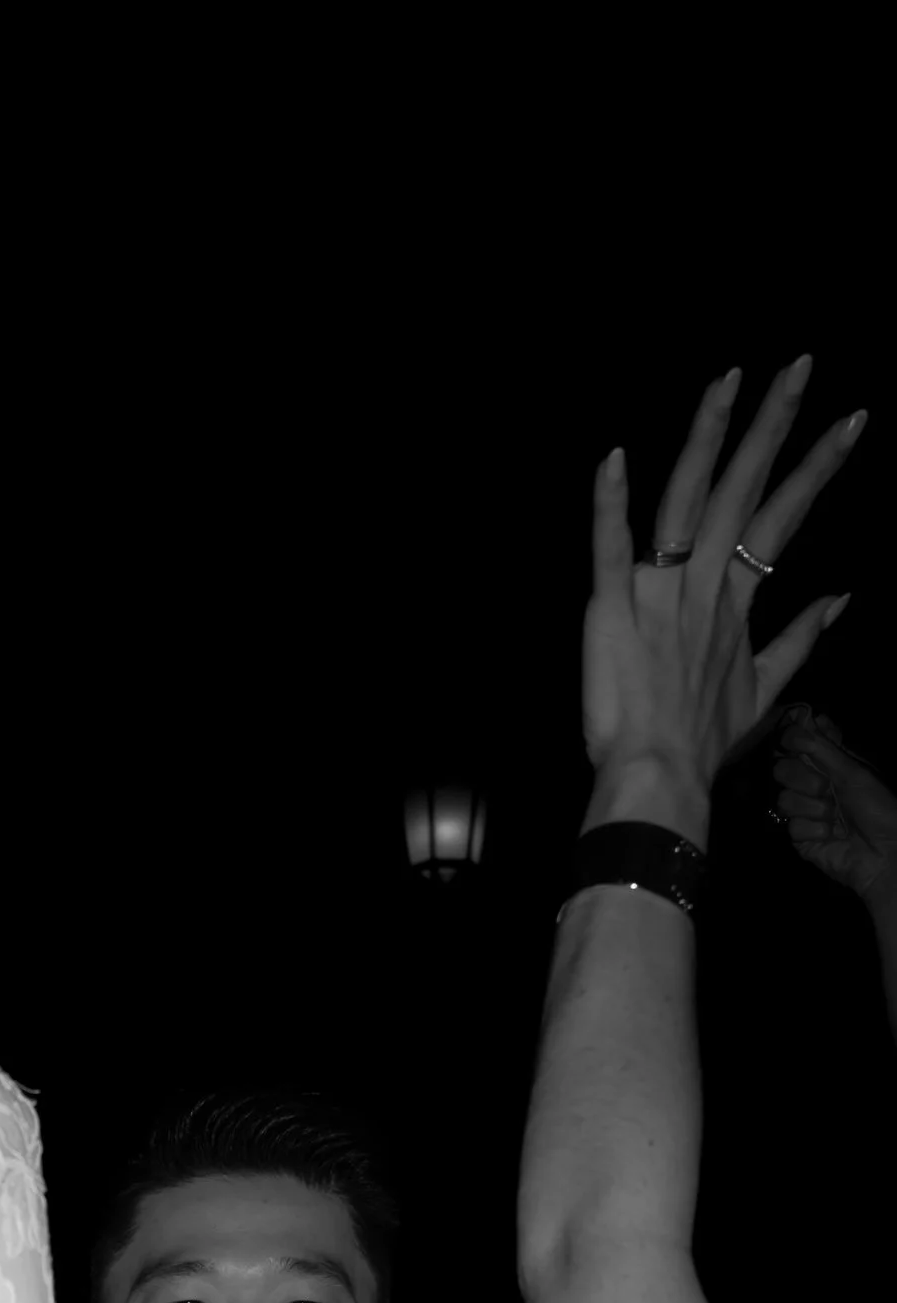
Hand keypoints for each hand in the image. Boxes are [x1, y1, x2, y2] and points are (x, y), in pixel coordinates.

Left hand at [584, 359, 865, 828]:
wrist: (657, 778)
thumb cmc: (703, 742)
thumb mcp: (764, 689)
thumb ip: (803, 636)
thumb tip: (843, 595)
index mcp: (735, 598)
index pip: (782, 515)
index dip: (817, 465)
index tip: (850, 419)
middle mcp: (702, 583)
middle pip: (743, 487)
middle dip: (774, 422)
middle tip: (801, 364)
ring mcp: (658, 591)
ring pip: (687, 498)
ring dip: (710, 435)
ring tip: (731, 379)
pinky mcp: (611, 607)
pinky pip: (611, 546)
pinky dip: (612, 503)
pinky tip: (616, 455)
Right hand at [771, 705, 896, 907]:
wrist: (885, 851)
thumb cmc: (879, 807)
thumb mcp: (853, 771)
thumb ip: (823, 747)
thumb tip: (803, 717)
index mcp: (830, 765)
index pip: (799, 744)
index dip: (792, 738)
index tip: (797, 739)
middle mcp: (814, 785)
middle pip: (782, 770)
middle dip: (802, 779)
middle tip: (826, 789)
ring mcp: (805, 812)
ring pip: (784, 800)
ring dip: (813, 808)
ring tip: (835, 818)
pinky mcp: (801, 839)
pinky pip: (792, 827)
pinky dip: (814, 831)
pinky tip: (831, 836)